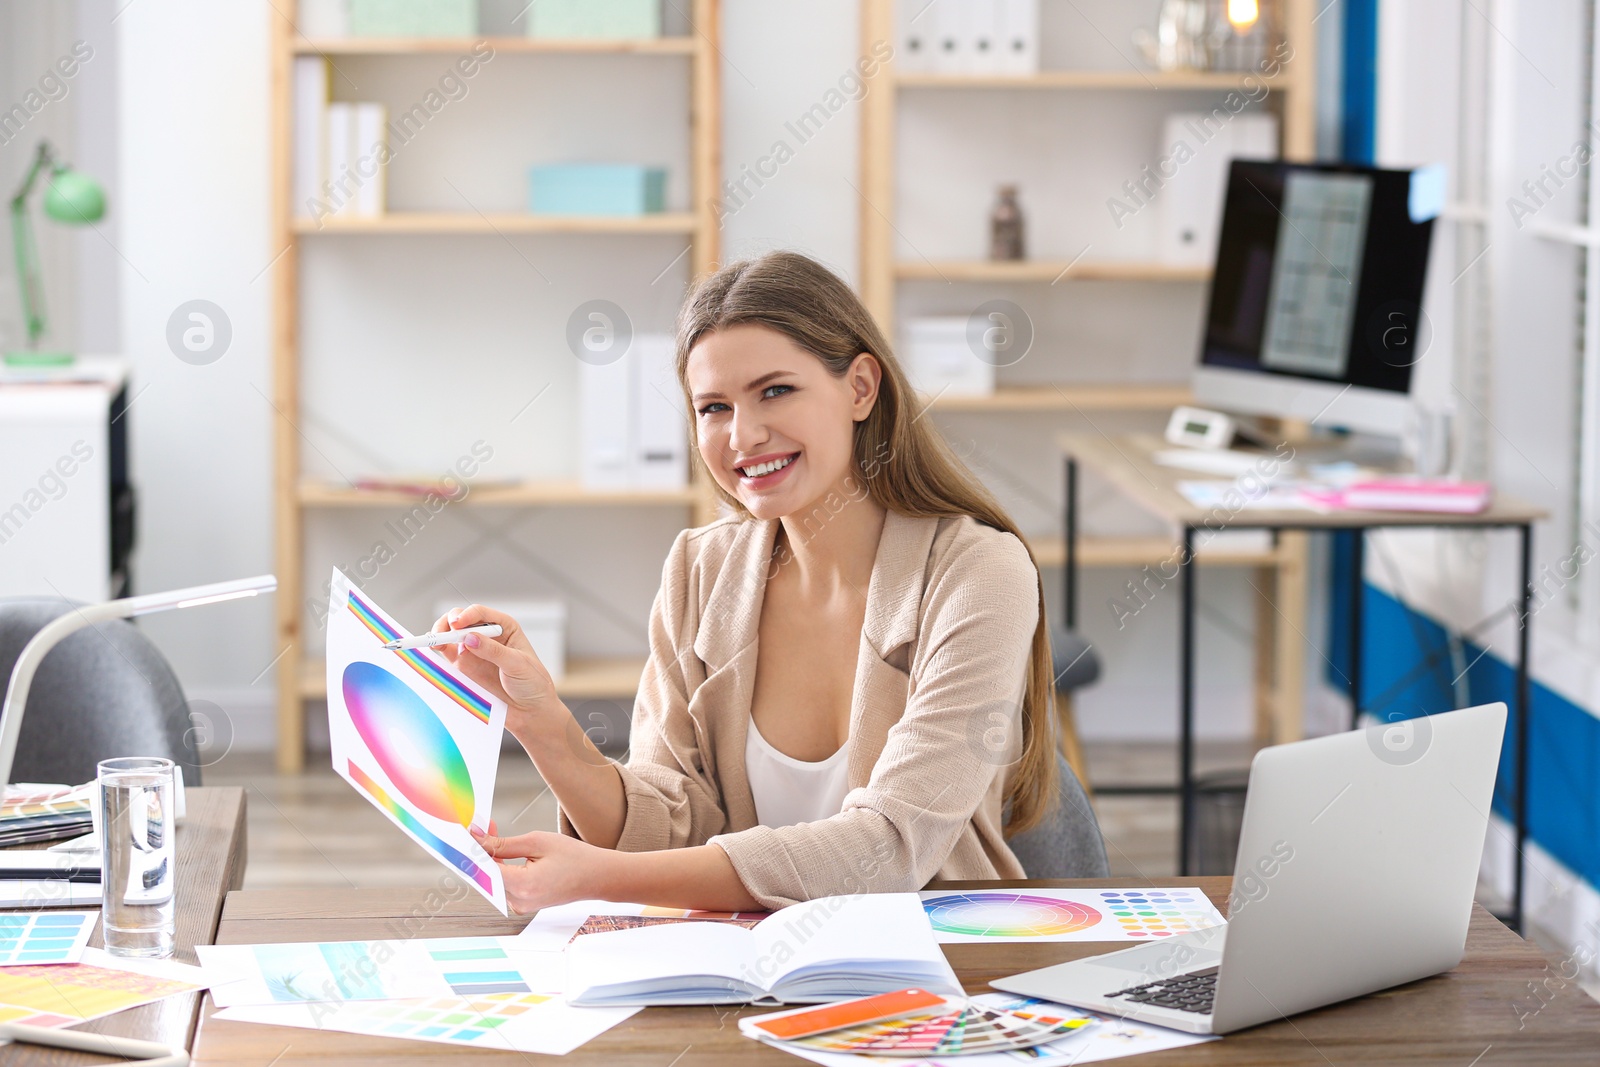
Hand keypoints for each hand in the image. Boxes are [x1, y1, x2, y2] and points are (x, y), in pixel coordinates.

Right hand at [431, 604, 559, 729]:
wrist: (530, 710)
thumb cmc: (532, 683)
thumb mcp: (517, 664)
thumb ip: (494, 651)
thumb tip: (469, 638)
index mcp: (505, 627)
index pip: (481, 614)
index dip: (467, 615)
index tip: (457, 624)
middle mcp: (487, 636)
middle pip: (462, 620)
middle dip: (450, 623)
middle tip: (443, 633)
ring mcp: (474, 651)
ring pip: (451, 634)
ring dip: (441, 634)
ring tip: (436, 642)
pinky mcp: (465, 667)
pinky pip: (447, 653)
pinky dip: (438, 649)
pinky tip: (434, 648)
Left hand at [470, 827, 610, 914]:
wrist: (598, 876)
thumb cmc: (574, 857)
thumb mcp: (537, 842)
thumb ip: (503, 843)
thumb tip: (476, 839)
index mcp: (523, 886)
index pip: (483, 869)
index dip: (472, 849)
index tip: (466, 833)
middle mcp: (519, 901)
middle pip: (487, 875)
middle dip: (482, 850)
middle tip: (485, 827)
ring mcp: (522, 905)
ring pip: (494, 879)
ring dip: (491, 857)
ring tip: (495, 834)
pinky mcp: (525, 904)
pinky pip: (505, 884)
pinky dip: (502, 867)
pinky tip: (505, 851)